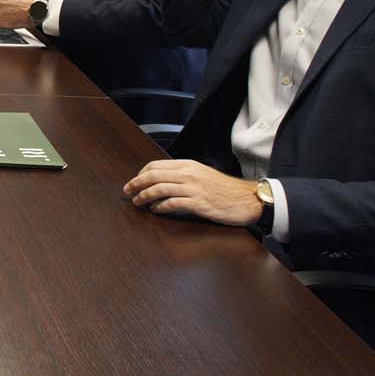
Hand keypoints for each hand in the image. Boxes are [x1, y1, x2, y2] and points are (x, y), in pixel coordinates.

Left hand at [122, 159, 263, 225]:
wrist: (247, 199)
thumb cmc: (226, 190)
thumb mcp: (203, 175)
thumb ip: (184, 175)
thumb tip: (164, 180)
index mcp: (188, 165)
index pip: (156, 165)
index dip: (141, 173)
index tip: (134, 181)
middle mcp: (188, 174)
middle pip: (153, 175)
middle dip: (136, 183)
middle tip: (127, 191)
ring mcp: (193, 188)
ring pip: (159, 188)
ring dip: (144, 196)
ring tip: (137, 202)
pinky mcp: (198, 203)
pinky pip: (172, 203)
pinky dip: (159, 207)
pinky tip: (155, 210)